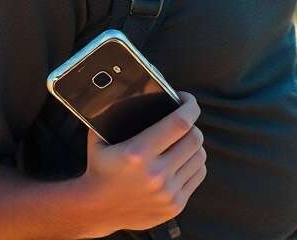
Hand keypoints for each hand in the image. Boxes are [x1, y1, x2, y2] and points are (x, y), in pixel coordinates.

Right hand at [76, 91, 207, 233]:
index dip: (190, 106)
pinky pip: (198, 174)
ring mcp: (167, 192)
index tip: (187, 100)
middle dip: (192, 125)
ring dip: (194, 145)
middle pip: (195, 138)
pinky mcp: (175, 206)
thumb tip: (139, 87)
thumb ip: (115, 113)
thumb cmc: (100, 167)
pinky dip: (194, 163)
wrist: (96, 209)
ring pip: (200, 156)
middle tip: (183, 121)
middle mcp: (155, 174)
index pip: (180, 123)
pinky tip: (182, 160)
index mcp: (137, 153)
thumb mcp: (100, 138)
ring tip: (182, 141)